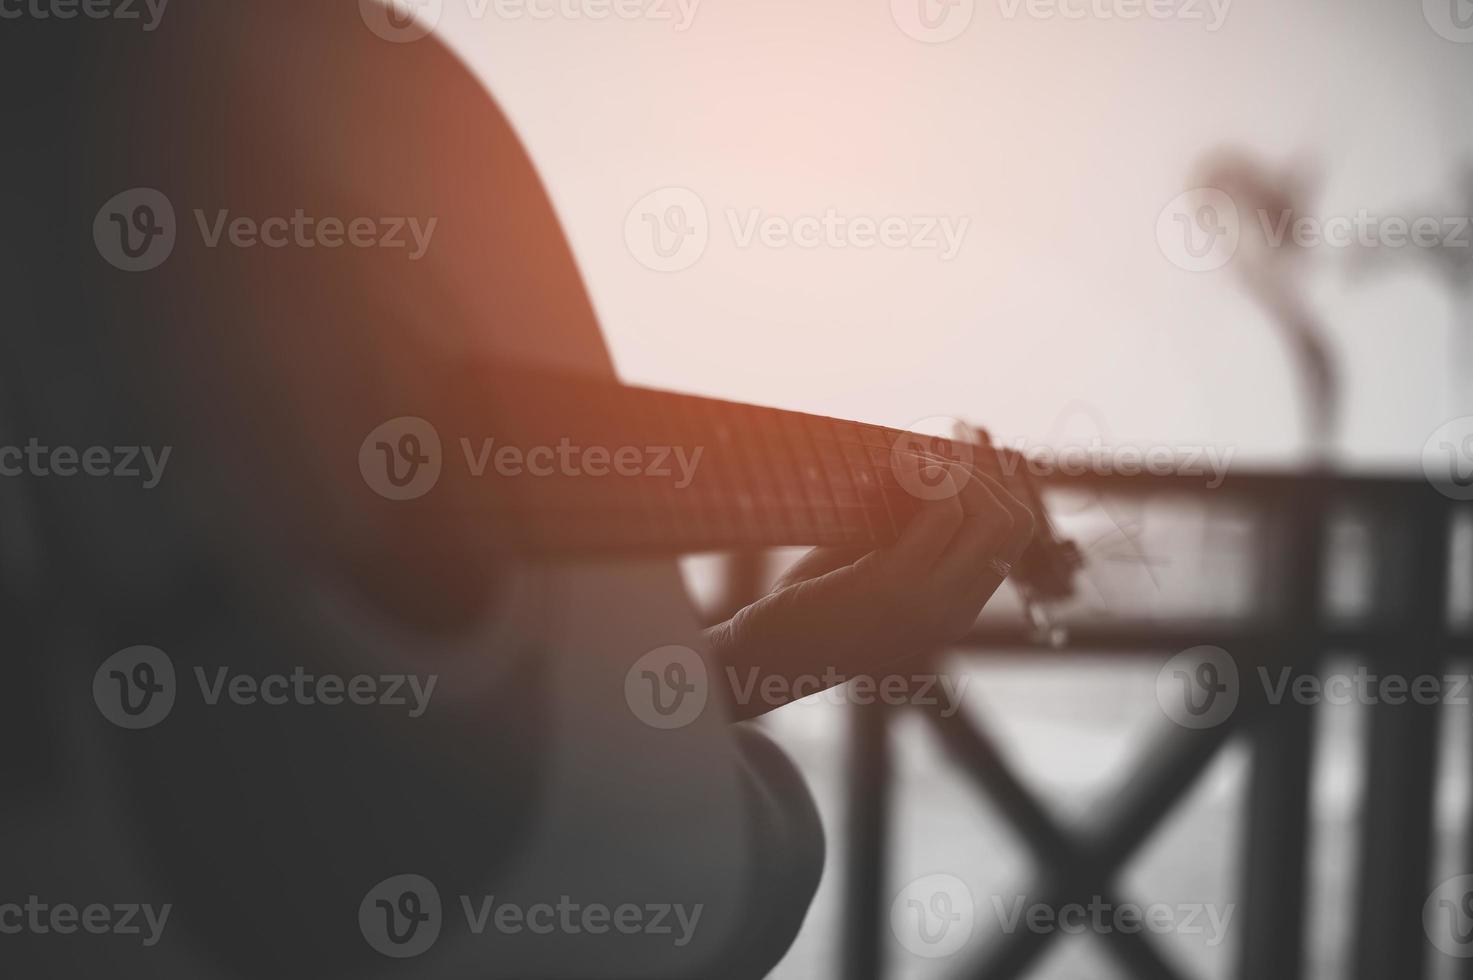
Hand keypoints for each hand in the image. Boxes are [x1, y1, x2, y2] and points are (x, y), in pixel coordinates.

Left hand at [706, 456, 1034, 720]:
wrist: (768, 660)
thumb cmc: (810, 608)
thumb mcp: (869, 565)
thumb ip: (903, 529)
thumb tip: (923, 463)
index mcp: (956, 606)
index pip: (1014, 535)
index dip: (995, 487)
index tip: (953, 457)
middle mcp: (955, 609)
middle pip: (1015, 523)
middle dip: (982, 475)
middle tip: (933, 455)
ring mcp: (930, 602)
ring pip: (993, 517)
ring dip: (959, 472)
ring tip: (913, 459)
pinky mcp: (892, 587)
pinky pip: (942, 513)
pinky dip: (927, 476)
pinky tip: (897, 465)